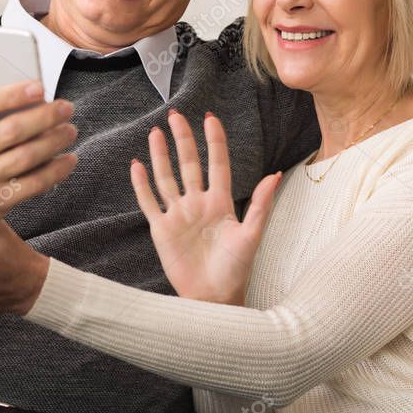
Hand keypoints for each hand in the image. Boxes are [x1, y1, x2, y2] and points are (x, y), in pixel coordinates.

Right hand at [0, 64, 78, 243]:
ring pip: (26, 156)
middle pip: (11, 130)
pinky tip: (69, 160)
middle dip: (45, 116)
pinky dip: (55, 171)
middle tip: (66, 107)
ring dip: (54, 141)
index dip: (13, 94)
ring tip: (70, 130)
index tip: (39, 87)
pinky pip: (33, 184)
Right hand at [131, 110, 282, 304]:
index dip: (213, 141)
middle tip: (176, 114)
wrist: (214, 298)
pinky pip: (149, 202)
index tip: (210, 117)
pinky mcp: (162, 229)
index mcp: (220, 202)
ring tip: (156, 132)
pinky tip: (137, 165)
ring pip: (166, 178)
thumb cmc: (236, 269)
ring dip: (160, 156)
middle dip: (183, 140)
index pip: (216, 163)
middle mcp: (197, 203)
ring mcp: (178, 214)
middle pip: (188, 164)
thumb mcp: (252, 235)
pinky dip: (142, 184)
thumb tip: (276, 175)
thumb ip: (261, 204)